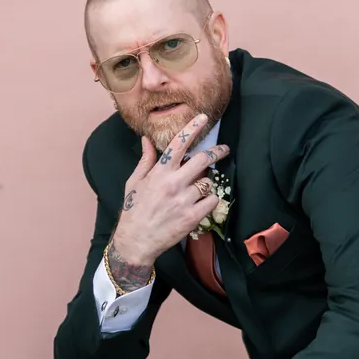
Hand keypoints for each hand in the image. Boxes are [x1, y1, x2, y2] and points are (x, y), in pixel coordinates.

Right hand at [113, 115, 230, 265]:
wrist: (136, 240)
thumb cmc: (134, 210)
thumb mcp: (134, 182)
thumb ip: (145, 160)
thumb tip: (147, 140)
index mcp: (159, 173)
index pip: (178, 144)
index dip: (192, 128)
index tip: (203, 118)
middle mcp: (173, 183)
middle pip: (202, 160)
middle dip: (216, 152)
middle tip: (224, 150)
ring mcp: (184, 200)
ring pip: (208, 183)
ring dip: (207, 184)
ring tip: (198, 190)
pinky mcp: (192, 216)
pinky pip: (212, 201)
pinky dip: (210, 200)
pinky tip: (201, 203)